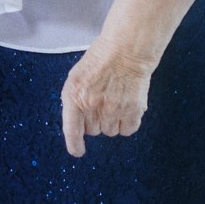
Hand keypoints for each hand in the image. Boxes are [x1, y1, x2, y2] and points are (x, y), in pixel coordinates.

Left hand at [61, 35, 157, 156]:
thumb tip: (78, 124)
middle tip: (100, 104)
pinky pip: (128, 130)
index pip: (71, 129)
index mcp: (74, 96)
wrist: (124, 52)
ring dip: (111, 122)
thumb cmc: (98, 62)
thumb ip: (74, 101)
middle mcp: (93, 106)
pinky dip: (126, 123)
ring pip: (110, 132)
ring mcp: (114, 110)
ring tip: (113, 103)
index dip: (74, 143)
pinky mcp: (133, 111)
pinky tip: (125, 108)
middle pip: (93, 131)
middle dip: (94, 122)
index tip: (77, 151)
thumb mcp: (75, 79)